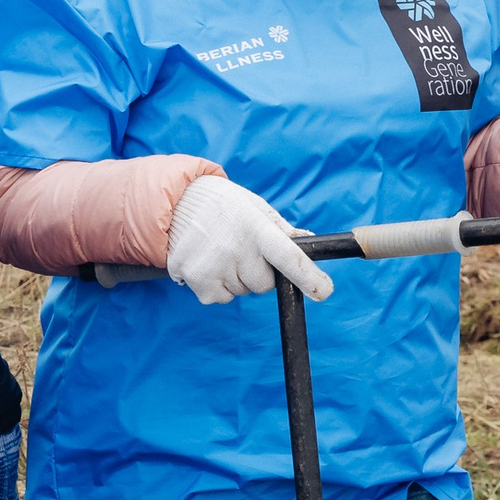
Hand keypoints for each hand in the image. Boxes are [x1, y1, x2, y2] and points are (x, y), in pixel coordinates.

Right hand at [164, 176, 331, 305]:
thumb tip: (309, 241)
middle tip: (243, 251)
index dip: (309, 278)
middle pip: (264, 284)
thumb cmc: (223, 204)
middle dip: (260, 273)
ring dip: (237, 278)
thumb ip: (281, 228)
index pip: (289, 258)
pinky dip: (218, 287)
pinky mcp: (196, 279)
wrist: (175, 201)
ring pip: (242, 292)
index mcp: (255, 228)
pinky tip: (209, 263)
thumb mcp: (254, 207)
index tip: (324, 290)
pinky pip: (221, 298)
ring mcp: (213, 266)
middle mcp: (235, 248)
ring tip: (221, 251)